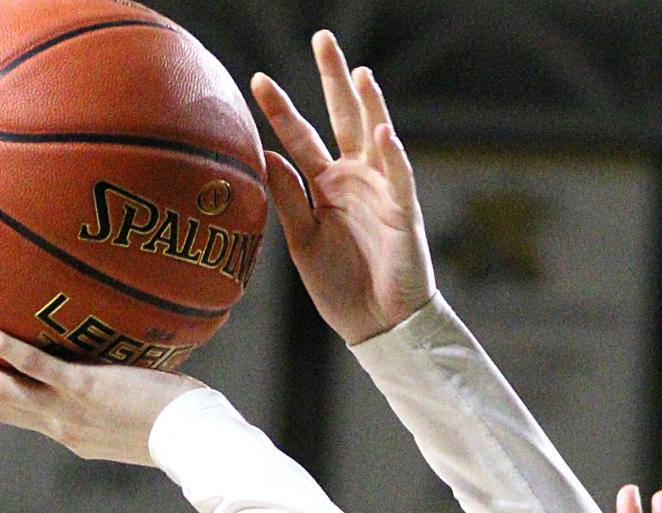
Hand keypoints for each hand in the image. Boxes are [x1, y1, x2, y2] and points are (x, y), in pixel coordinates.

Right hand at [0, 323, 197, 464]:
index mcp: (72, 434)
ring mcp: (69, 409)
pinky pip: (35, 366)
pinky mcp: (84, 389)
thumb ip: (115, 403)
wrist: (192, 441)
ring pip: (4, 391)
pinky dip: (5, 348)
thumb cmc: (177, 426)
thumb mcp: (134, 420)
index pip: (20, 416)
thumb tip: (120, 380)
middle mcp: (62, 426)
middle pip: (0, 406)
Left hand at [252, 31, 433, 345]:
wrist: (376, 325)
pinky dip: (390, 156)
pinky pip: (398, 178)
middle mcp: (355, 178)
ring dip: (369, 104)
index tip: (258, 80)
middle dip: (333, 79)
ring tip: (358, 73)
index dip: (281, 110)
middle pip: (343, 117)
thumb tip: (264, 154)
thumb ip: (288, 199)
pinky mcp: (403, 211)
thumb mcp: (302, 243)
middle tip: (322, 39)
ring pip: (374, 136)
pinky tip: (382, 132)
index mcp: (326, 185)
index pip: (301, 138)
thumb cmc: (340, 286)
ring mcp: (381, 189)